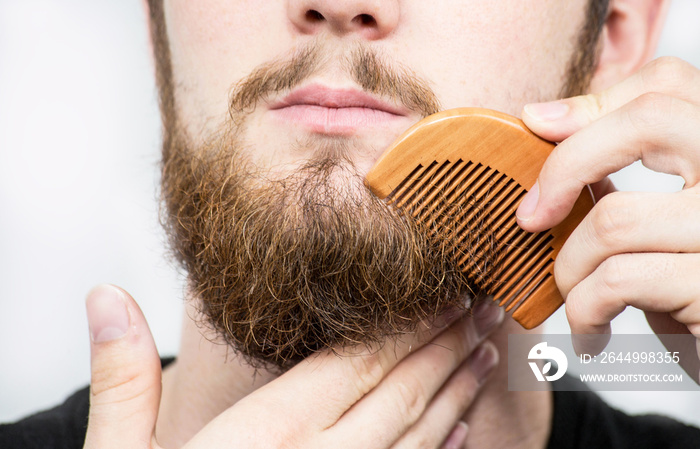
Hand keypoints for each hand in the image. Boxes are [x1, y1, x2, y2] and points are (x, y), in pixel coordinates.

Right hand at [82, 284, 501, 448]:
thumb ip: (123, 382)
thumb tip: (107, 297)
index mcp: (261, 439)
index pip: (349, 365)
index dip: (403, 326)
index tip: (441, 294)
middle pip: (394, 393)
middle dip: (445, 345)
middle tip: (484, 307)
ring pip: (415, 435)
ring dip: (457, 389)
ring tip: (484, 351)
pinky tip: (465, 426)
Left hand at [517, 56, 699, 380]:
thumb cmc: (689, 287)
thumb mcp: (663, 221)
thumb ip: (624, 172)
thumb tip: (547, 120)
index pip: (671, 84)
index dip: (595, 102)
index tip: (537, 126)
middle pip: (648, 120)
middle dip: (566, 166)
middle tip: (530, 216)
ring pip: (615, 217)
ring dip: (570, 266)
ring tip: (574, 294)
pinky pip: (618, 279)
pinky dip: (583, 307)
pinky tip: (590, 328)